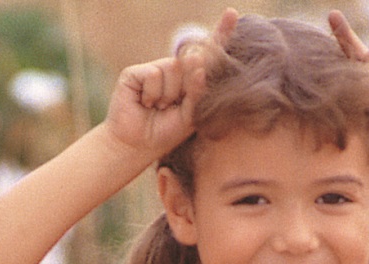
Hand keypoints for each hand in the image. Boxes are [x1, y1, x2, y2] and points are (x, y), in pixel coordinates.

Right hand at [103, 9, 238, 157]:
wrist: (137, 145)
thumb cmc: (166, 132)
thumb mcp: (192, 115)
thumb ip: (199, 89)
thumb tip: (198, 58)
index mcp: (190, 79)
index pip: (208, 54)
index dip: (221, 33)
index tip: (232, 14)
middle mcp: (174, 69)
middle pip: (193, 60)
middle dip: (189, 85)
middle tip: (172, 108)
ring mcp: (155, 69)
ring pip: (174, 69)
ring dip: (169, 95)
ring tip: (158, 108)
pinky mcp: (136, 72)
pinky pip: (155, 74)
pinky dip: (153, 93)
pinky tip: (145, 104)